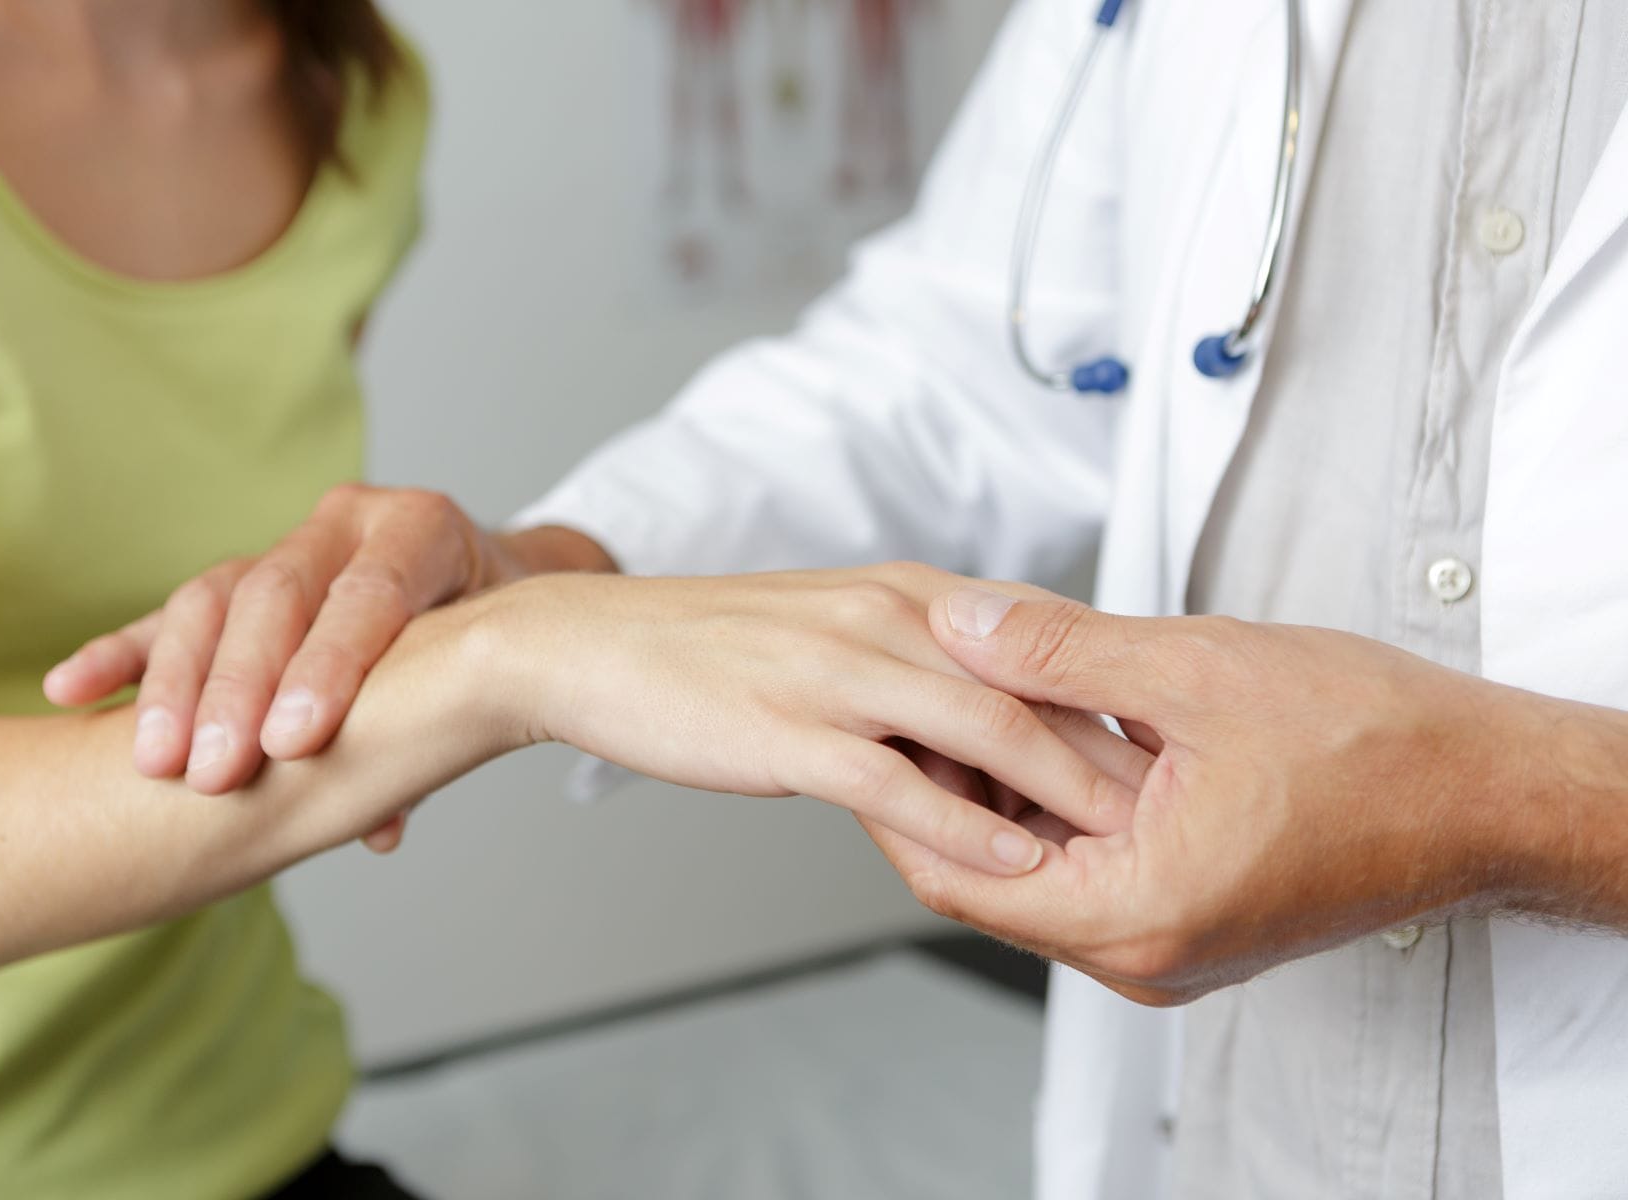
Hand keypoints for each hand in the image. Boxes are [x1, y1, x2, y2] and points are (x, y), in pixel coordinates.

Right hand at [42, 483, 612, 815]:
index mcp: (420, 530)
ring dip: (177, 684)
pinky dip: (125, 651)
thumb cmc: (490, 634)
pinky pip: (174, 612)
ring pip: (214, 600)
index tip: (294, 743)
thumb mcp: (489, 667)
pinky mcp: (240, 575)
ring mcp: (287, 543)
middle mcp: (347, 523)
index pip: (369, 596)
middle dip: (241, 689)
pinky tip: (72, 690)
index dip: (331, 668)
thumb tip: (382, 826)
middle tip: (215, 772)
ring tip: (153, 760)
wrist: (483, 582)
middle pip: (278, 596)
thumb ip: (435, 732)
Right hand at [471, 564, 1139, 876]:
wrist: (596, 646)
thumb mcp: (833, 630)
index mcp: (905, 593)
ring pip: (983, 729)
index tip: (1164, 749)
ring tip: (1125, 841)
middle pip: (1029, 682)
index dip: (1106, 697)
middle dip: (1108, 745)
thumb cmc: (714, 648)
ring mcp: (838, 673)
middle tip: (1178, 802)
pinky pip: (900, 785)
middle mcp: (885, 618)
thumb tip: (984, 712)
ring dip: (1060, 789)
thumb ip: (914, 660)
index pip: (1034, 641)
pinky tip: (1014, 865)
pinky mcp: (793, 732)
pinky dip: (968, 827)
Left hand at [863, 585, 1572, 1005]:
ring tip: (979, 691)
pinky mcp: (1192, 916)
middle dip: (947, 780)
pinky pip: (1091, 867)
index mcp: (1136, 913)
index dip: (899, 790)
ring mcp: (1169, 942)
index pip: (954, 875)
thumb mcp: (1197, 669)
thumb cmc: (1379, 745)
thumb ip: (1059, 651)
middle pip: (988, 877)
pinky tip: (1053, 722)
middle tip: (915, 690)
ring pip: (1038, 869)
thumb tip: (959, 624)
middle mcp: (1145, 952)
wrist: (1489, 792)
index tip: (875, 717)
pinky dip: (1059, 802)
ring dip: (1005, 785)